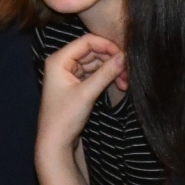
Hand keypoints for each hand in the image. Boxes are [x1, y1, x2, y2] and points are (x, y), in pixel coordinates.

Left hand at [37, 34, 126, 154]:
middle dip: (111, 61)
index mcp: (58, 60)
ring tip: (126, 83)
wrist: (55, 143)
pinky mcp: (76, 85)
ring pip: (95, 64)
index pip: (86, 41)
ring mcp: (69, 74)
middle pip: (92, 52)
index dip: (107, 45)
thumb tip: (124, 56)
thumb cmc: (64, 118)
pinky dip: (106, 79)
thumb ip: (106, 73)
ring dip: (111, 71)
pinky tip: (119, 85)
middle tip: (128, 72)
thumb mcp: (87, 93)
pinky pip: (94, 74)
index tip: (124, 55)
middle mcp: (62, 63)